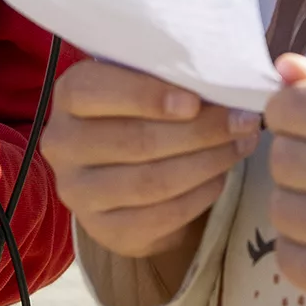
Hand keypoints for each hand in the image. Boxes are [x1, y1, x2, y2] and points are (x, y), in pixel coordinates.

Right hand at [41, 60, 260, 267]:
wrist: (121, 167)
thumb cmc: (141, 108)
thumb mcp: (145, 80)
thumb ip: (169, 75)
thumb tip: (222, 78)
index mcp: (69, 94)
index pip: (95, 91)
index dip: (146, 96)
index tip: (195, 101)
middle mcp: (63, 144)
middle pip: (136, 141)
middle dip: (200, 131)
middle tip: (243, 121)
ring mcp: (78, 193)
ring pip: (152, 182)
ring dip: (207, 163)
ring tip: (241, 145)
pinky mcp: (103, 230)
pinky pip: (160, 217)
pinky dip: (199, 196)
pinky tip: (220, 177)